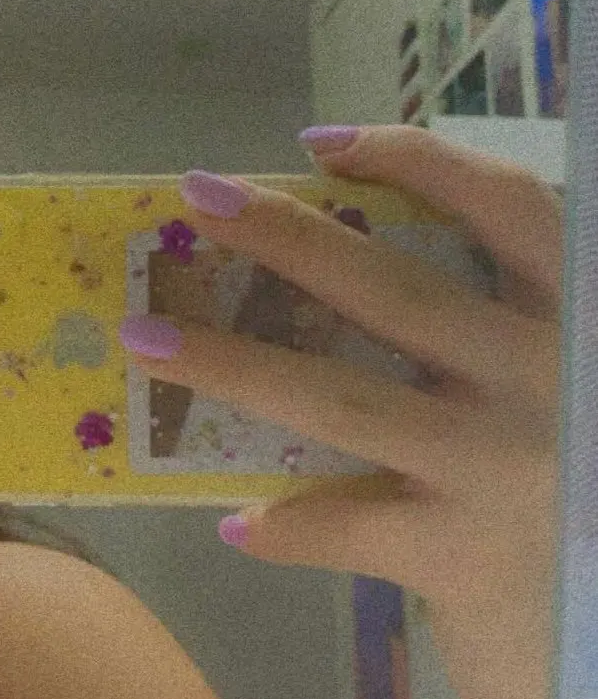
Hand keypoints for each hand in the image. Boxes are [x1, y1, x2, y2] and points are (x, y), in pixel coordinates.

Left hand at [121, 125, 561, 619]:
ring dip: (232, 365)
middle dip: (284, 236)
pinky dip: (284, 523)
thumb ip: (498, 339)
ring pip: (341, 398)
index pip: (510, 210)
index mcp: (581, 323)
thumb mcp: (567, 389)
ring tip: (145, 341)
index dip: (418, 163)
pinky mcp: (465, 554)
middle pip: (396, 288)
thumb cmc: (582, 496)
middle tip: (196, 196)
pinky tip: (236, 522)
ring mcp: (505, 467)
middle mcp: (552, 379)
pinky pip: (344, 523)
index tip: (322, 143)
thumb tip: (339, 287)